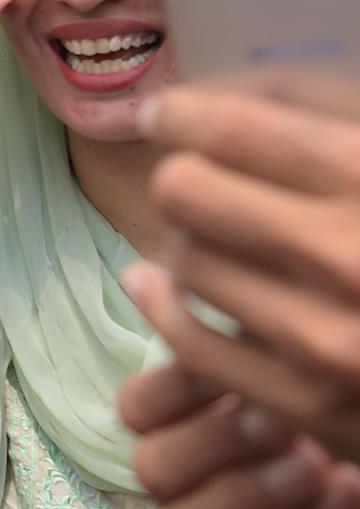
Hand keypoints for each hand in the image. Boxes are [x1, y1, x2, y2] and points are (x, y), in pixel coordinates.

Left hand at [120, 81, 359, 461]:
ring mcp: (332, 342)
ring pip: (183, 263)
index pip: (230, 128)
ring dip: (197, 246)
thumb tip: (198, 100)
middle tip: (208, 184)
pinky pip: (187, 344)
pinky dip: (169, 308)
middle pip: (184, 190)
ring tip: (228, 243)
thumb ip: (309, 103)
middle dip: (191, 179)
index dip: (183, 115)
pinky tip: (166, 287)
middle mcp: (352, 258)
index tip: (174, 116)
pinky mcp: (316, 409)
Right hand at [121, 361, 359, 508]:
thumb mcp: (298, 393)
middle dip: (213, 440)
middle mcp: (188, 501)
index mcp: (186, 440)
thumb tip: (157, 272)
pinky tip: (345, 495)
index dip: (171, 386)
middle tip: (278, 419)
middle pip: (150, 468)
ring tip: (312, 466)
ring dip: (244, 495)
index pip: (135, 411)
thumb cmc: (342, 445)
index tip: (226, 361)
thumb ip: (244, 347)